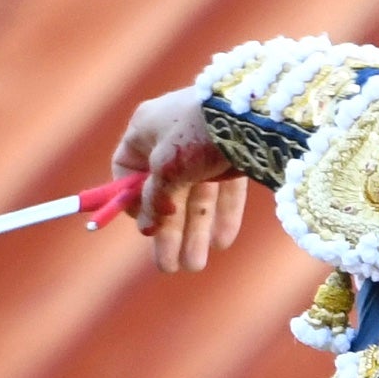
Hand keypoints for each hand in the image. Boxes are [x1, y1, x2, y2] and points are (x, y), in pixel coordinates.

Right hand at [113, 89, 252, 274]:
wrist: (250, 110)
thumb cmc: (195, 132)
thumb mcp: (165, 168)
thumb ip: (154, 199)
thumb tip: (147, 226)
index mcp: (145, 129)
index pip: (128, 169)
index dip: (132, 200)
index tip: (143, 225)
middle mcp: (173, 136)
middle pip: (165, 192)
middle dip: (168, 231)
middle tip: (168, 267)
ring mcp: (203, 145)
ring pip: (196, 195)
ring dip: (195, 232)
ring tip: (194, 266)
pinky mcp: (232, 152)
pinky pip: (224, 189)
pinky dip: (222, 214)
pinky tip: (222, 242)